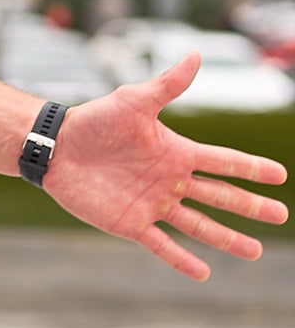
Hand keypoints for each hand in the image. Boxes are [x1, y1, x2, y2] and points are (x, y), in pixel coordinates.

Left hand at [44, 51, 288, 280]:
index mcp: (175, 152)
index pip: (223, 162)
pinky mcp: (131, 222)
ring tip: (255, 251)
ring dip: (227, 238)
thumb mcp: (133, 101)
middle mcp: (169, 180)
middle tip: (280, 216)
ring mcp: (152, 203)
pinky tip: (204, 272)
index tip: (280, 175)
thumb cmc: (93, 121)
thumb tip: (195, 55)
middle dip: (250, 206)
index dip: (251, 168)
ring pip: (198, 225)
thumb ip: (167, 85)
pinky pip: (162, 245)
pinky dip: (182, 259)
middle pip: (220, 196)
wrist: (56, 147)